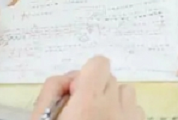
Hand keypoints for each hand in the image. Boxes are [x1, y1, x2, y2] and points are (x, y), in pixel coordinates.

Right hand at [30, 56, 144, 119]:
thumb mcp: (41, 117)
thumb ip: (53, 89)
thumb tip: (70, 77)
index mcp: (87, 103)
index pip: (98, 63)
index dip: (87, 75)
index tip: (76, 94)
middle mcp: (113, 108)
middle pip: (109, 78)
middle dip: (96, 89)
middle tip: (82, 110)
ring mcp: (129, 119)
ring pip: (126, 92)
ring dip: (113, 100)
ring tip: (99, 117)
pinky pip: (136, 109)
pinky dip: (124, 114)